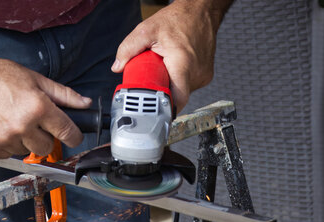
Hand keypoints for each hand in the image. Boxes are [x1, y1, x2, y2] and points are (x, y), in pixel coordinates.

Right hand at [0, 58, 89, 158]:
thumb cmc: (2, 78)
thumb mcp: (37, 80)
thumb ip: (64, 95)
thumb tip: (85, 104)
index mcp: (38, 108)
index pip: (67, 133)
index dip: (74, 136)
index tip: (72, 136)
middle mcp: (23, 126)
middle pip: (47, 148)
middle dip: (45, 137)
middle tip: (35, 123)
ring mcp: (6, 139)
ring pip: (28, 152)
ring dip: (26, 141)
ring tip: (15, 122)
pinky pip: (10, 154)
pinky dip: (10, 144)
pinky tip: (3, 128)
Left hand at [112, 0, 231, 112]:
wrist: (201, 10)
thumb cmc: (179, 19)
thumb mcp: (147, 30)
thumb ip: (129, 48)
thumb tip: (117, 67)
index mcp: (183, 64)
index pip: (177, 100)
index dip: (163, 107)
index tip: (152, 108)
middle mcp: (197, 72)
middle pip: (177, 96)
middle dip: (163, 92)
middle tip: (153, 82)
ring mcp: (204, 74)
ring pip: (183, 91)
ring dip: (171, 85)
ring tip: (164, 70)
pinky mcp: (206, 74)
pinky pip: (189, 84)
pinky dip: (179, 80)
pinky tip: (173, 68)